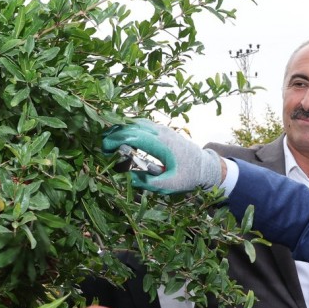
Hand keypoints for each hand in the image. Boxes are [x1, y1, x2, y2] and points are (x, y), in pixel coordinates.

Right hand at [102, 120, 222, 193]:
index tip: (105, 149)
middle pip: (132, 125)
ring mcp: (161, 129)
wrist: (205, 166)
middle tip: (102, 147)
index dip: (116, 139)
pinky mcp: (161, 130)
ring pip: (136, 122)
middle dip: (114, 133)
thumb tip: (128, 178)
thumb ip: (150, 183)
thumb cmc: (190, 176)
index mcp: (163, 144)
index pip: (134, 135)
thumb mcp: (171, 185)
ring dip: (120, 129)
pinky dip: (128, 129)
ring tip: (108, 142)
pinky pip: (141, 124)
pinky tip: (121, 138)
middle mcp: (161, 132)